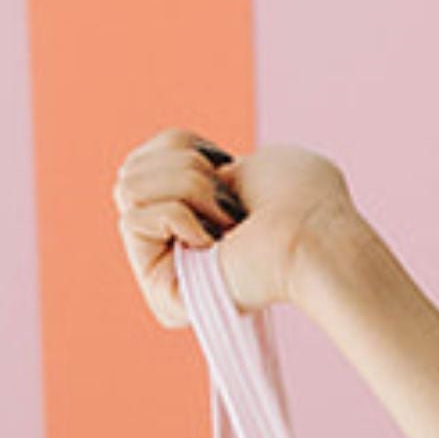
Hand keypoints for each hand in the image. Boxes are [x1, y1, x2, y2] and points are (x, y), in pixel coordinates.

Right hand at [112, 129, 353, 328]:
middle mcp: (175, 246)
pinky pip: (130, 222)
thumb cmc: (298, 198)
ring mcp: (167, 270)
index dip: (181, 145)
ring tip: (226, 223)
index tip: (226, 166)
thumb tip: (214, 183)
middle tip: (229, 203)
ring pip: (127, 189)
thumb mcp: (251, 165)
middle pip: (131, 170)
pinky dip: (176, 216)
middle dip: (183, 167)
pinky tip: (213, 244)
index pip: (146, 157)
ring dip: (184, 188)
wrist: (311, 234)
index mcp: (193, 216)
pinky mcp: (163, 292)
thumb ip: (216, 174)